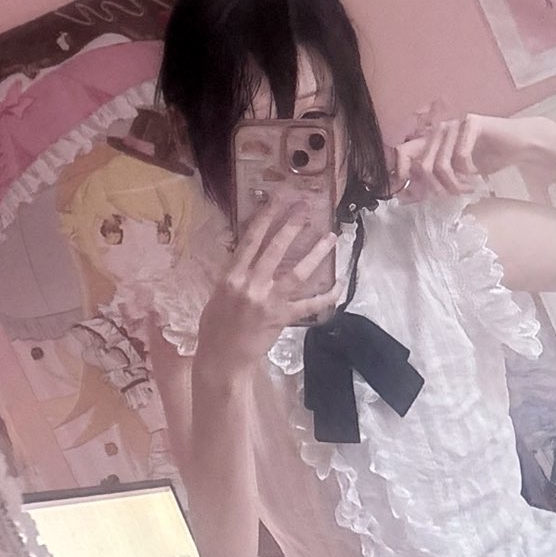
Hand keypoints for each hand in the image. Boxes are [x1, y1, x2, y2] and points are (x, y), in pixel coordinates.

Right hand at [197, 204, 342, 373]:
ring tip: (330, 238)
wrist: (222, 358)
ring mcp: (268, 301)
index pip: (251, 239)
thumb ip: (237, 274)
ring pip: (297, 273)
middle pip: (275, 248)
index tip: (277, 198)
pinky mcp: (282, 318)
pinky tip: (339, 287)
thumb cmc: (216, 326)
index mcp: (232, 275)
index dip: (265, 216)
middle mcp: (250, 284)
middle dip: (292, 225)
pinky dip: (326, 297)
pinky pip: (309, 305)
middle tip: (306, 208)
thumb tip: (252, 257)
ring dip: (316, 254)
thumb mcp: (219, 293)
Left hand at [392, 113, 550, 200]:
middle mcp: (439, 130)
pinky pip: (461, 156)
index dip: (402, 174)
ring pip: (441, 164)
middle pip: (423, 166)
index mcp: (432, 140)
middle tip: (453, 195)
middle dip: (437, 188)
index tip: (409, 196)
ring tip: (468, 188)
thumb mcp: (456, 176)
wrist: (518, 145)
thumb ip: (432, 183)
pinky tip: (477, 174)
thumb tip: (404, 198)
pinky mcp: (472, 123)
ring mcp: (455, 125)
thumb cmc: (488, 160)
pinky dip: (468, 172)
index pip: (403, 153)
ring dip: (455, 184)